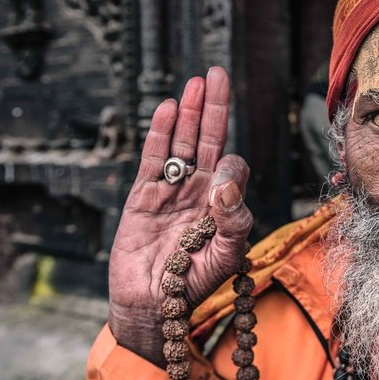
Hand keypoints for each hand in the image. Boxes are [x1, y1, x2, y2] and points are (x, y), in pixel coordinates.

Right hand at [107, 67, 252, 366]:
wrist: (153, 306)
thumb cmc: (194, 285)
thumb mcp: (227, 256)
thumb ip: (234, 220)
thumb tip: (226, 179)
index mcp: (223, 205)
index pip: (233, 168)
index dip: (231, 165)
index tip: (220, 182)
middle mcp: (199, 192)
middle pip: (207, 140)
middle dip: (214, 108)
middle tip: (217, 74)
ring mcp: (171, 191)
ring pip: (181, 143)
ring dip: (188, 113)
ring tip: (196, 82)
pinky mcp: (144, 196)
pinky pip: (154, 159)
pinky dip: (160, 133)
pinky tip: (167, 107)